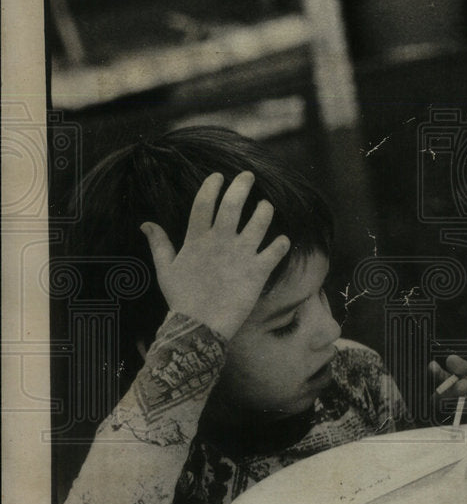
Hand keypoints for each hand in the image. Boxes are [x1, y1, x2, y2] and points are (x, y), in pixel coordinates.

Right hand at [140, 171, 290, 339]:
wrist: (199, 327)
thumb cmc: (182, 299)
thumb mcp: (166, 269)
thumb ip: (159, 244)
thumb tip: (146, 223)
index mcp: (197, 239)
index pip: (204, 202)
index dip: (212, 185)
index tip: (219, 176)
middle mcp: (220, 242)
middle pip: (233, 204)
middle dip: (242, 185)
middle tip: (249, 176)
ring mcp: (241, 255)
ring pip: (259, 221)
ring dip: (265, 210)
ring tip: (266, 207)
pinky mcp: (258, 271)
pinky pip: (276, 250)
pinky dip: (282, 244)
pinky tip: (283, 241)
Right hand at [429, 355, 466, 422]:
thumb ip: (465, 369)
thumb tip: (450, 359)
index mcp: (451, 389)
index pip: (438, 381)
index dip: (434, 374)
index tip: (434, 367)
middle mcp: (449, 405)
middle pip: (439, 399)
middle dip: (452, 390)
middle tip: (466, 385)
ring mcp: (457, 421)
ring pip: (457, 409)